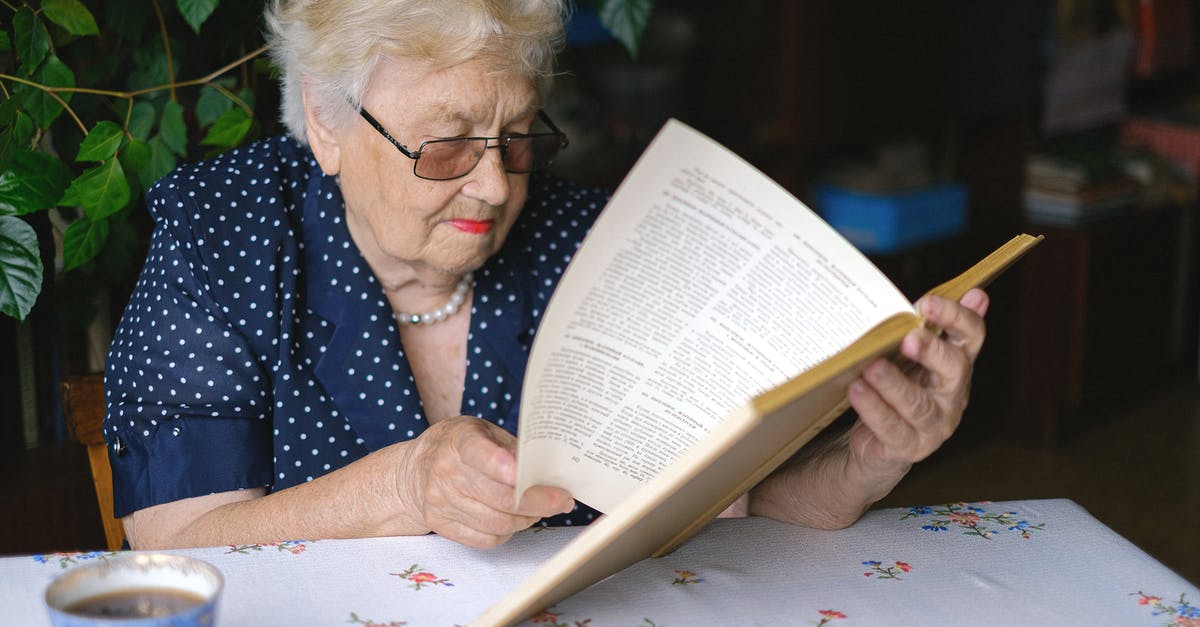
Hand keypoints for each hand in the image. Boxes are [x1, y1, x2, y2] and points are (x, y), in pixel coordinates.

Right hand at [398, 416, 573, 547]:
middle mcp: (446, 472)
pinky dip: (509, 532)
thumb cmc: (458, 447)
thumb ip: (511, 448)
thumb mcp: (482, 432)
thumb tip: (548, 471)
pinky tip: (515, 519)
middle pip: (500, 498)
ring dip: (527, 519)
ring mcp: (442, 502)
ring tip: (540, 509)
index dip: (503, 466)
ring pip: (497, 522)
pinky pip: (486, 539)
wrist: (414, 472)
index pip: (480, 454)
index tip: (527, 475)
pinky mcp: (443, 526)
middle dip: (538, 502)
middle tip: (561, 500)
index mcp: (459, 441)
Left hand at [846, 288, 988, 477]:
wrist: (879, 444)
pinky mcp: (908, 447)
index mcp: (957, 365)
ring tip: (872, 366)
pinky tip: (857, 390)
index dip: (956, 317)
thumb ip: (933, 326)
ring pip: (918, 403)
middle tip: (908, 337)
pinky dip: (873, 408)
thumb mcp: (914, 357)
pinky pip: (891, 427)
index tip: (927, 302)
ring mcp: (934, 425)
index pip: (971, 337)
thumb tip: (974, 293)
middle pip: (953, 369)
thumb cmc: (898, 388)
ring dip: (894, 383)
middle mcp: (952, 395)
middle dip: (931, 351)